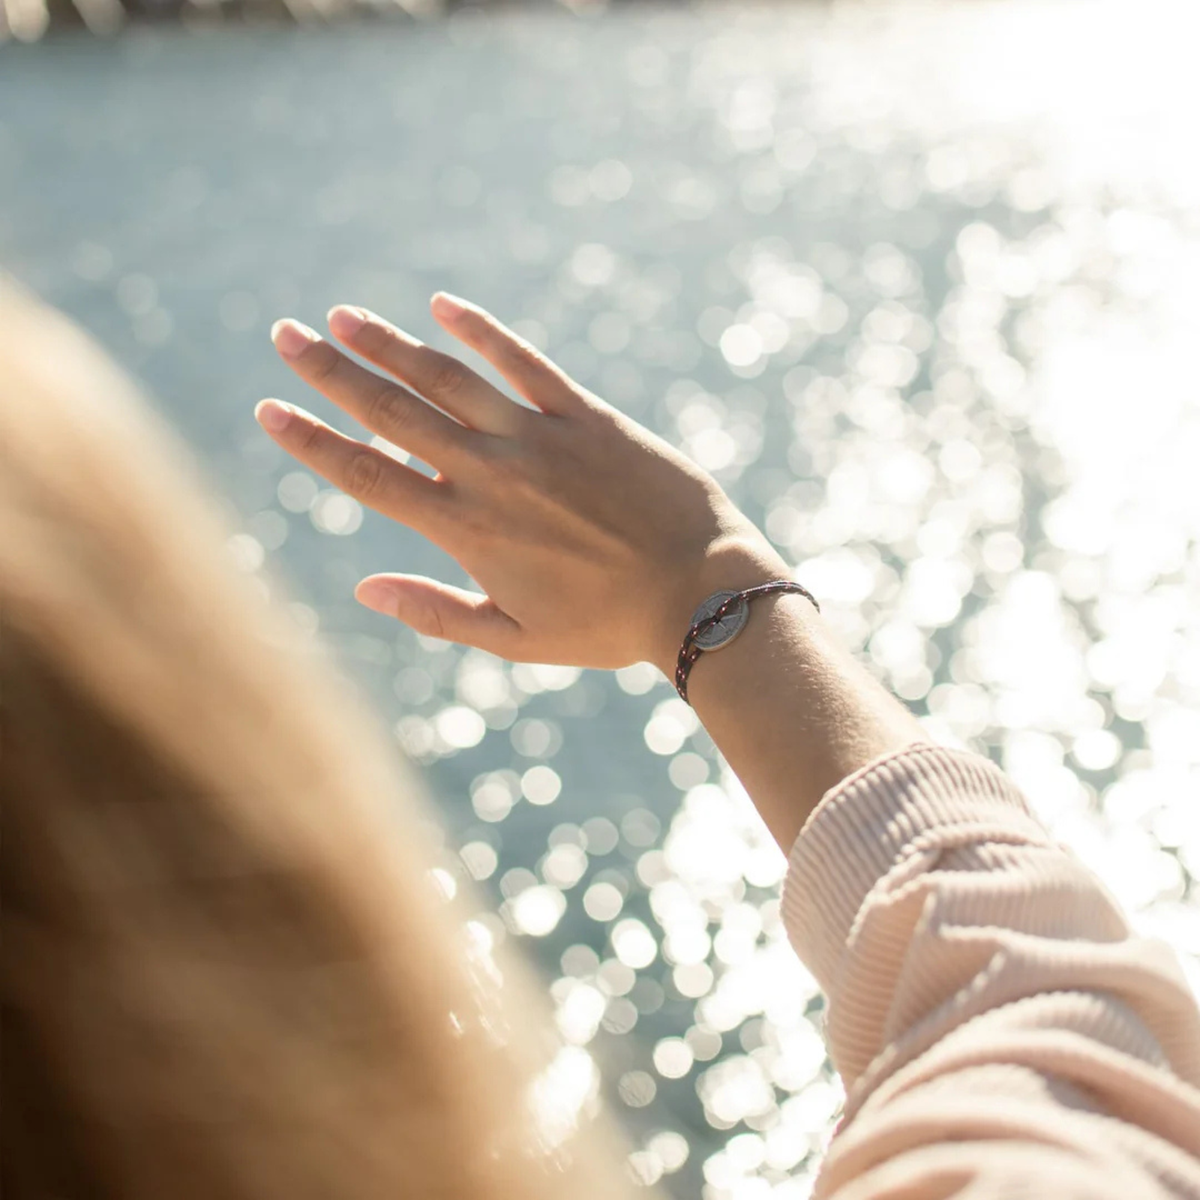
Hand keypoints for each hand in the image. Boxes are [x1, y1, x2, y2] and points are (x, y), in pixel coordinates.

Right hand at [256, 294, 790, 674]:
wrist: (700, 592)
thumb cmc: (609, 626)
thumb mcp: (516, 639)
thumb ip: (436, 613)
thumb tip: (363, 589)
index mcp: (465, 530)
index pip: (367, 475)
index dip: (312, 441)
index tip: (269, 409)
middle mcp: (489, 473)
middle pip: (392, 411)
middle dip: (330, 373)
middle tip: (285, 335)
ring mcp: (538, 437)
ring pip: (446, 377)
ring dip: (388, 344)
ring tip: (342, 316)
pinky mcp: (587, 415)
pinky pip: (525, 362)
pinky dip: (482, 332)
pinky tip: (443, 306)